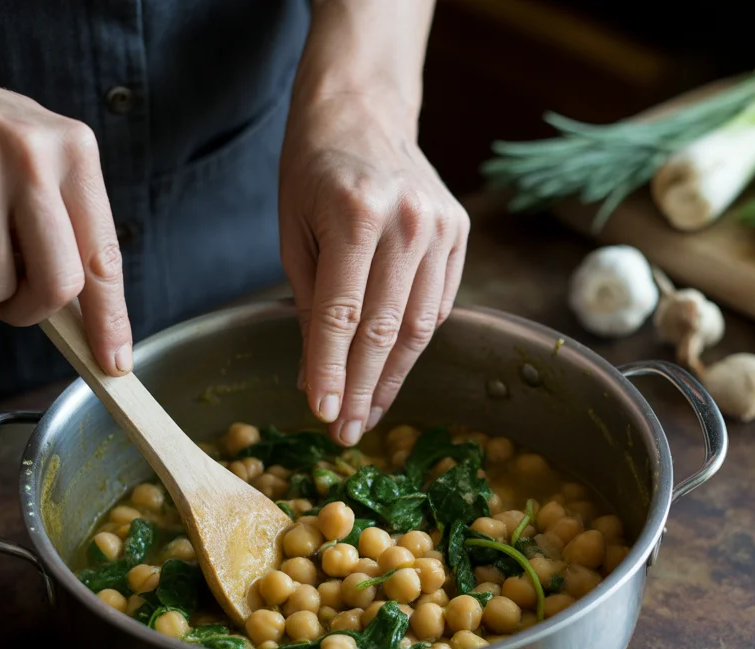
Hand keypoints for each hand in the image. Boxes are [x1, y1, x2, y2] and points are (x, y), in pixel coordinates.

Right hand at [0, 41, 131, 374]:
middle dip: (32, 309)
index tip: (114, 361)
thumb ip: (69, 222)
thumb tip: (91, 310)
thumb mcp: (39, 156)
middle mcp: (32, 159)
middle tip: (12, 298)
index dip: (110, 318)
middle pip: (57, 285)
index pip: (104, 256)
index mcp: (74, 152)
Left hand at [279, 92, 468, 445]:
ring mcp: (441, 226)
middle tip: (349, 431)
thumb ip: (309, 306)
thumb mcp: (293, 232)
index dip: (333, 373)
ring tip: (370, 412)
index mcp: (355, 214)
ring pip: (420, 325)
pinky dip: (414, 341)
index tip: (324, 416)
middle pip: (386, 328)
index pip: (343, 315)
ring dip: (393, 376)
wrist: (362, 110)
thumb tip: (314, 379)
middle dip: (364, 389)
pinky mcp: (460, 233)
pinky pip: (439, 304)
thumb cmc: (313, 169)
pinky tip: (392, 367)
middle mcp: (407, 221)